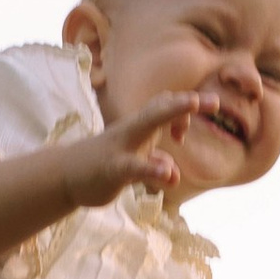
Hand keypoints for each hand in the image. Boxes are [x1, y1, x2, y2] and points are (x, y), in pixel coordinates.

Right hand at [62, 87, 193, 211]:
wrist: (66, 176)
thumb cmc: (104, 166)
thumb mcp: (135, 164)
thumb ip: (155, 165)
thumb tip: (173, 172)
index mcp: (139, 127)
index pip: (165, 107)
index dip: (183, 110)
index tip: (184, 132)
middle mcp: (132, 130)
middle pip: (160, 107)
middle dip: (185, 103)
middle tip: (214, 102)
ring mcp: (122, 147)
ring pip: (148, 126)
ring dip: (170, 118)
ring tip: (189, 121)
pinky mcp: (113, 169)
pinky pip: (134, 167)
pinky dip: (151, 169)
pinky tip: (168, 175)